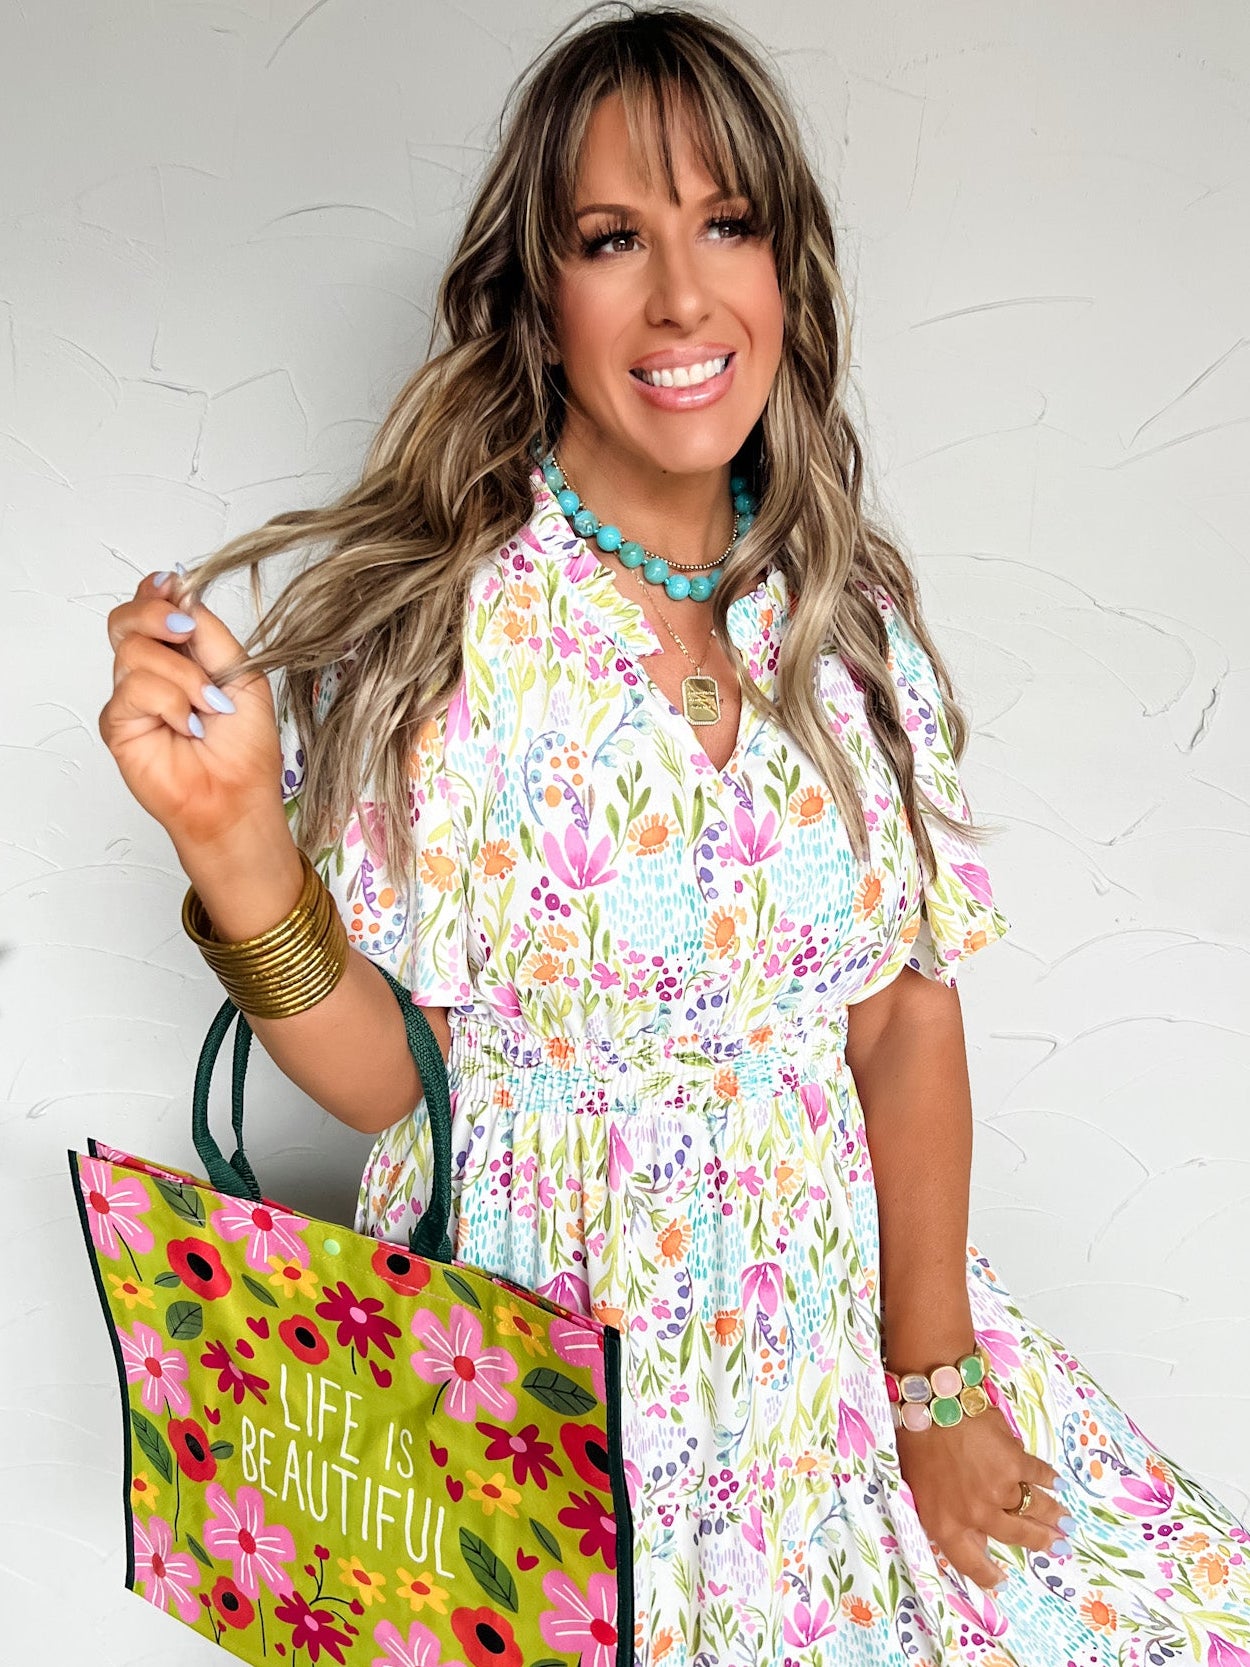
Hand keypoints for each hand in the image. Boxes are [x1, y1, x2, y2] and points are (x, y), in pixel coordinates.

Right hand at [100, 569, 288, 863]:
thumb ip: (210, 632)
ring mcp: (132, 696)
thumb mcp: (241, 673)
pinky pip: (132, 689)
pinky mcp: (119, 723)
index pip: (151, 606)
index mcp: (182, 654)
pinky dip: (169, 703)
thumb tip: (179, 592)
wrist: (238, 796)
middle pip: (126, 620)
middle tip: (186, 633)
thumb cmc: (245, 746)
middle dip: (155, 615)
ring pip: (134, 651)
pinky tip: (188, 727)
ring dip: (181, 675)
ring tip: (208, 706)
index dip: (155, 591)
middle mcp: (152, 671)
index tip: (171, 585)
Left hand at [897, 1406, 1068, 1591]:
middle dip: (1040, 1542)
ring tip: (1066, 1523)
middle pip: (1015, 1536)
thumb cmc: (915, 1444)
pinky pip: (1037, 1475)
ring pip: (1033, 1508)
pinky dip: (1049, 1479)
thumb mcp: (919, 1492)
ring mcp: (999, 1490)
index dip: (988, 1576)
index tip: (1002, 1582)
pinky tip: (1057, 1484)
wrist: (929, 1405)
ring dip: (1052, 1516)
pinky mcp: (1014, 1463)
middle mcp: (976, 1514)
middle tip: (1057, 1546)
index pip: (970, 1562)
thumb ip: (948, 1516)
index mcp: (946, 1524)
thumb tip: (976, 1533)